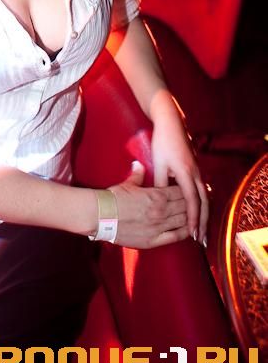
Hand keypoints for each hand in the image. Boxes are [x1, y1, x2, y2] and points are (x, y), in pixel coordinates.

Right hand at [109, 161, 188, 248]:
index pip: (180, 192)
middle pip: (185, 206)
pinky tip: (190, 231)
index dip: (186, 190)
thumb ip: (138, 175)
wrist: (101, 216)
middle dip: (191, 203)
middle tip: (196, 202)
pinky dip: (185, 233)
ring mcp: (159, 226)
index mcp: (157, 195)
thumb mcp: (127, 184)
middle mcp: (161, 211)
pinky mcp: (153, 240)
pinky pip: (176, 237)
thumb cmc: (113, 198)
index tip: (189, 189)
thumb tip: (139, 165)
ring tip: (196, 215)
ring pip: (183, 221)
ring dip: (191, 218)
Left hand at [150, 102, 208, 246]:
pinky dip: (203, 203)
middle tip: (202, 239)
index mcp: (186, 173)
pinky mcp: (196, 168)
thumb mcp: (158, 163)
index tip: (194, 234)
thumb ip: (160, 183)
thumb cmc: (162, 142)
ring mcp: (198, 171)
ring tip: (203, 230)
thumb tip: (159, 201)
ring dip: (204, 214)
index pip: (191, 201)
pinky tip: (200, 211)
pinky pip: (202, 190)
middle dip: (203, 222)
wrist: (171, 122)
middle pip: (203, 202)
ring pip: (204, 197)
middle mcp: (195, 174)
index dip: (193, 219)